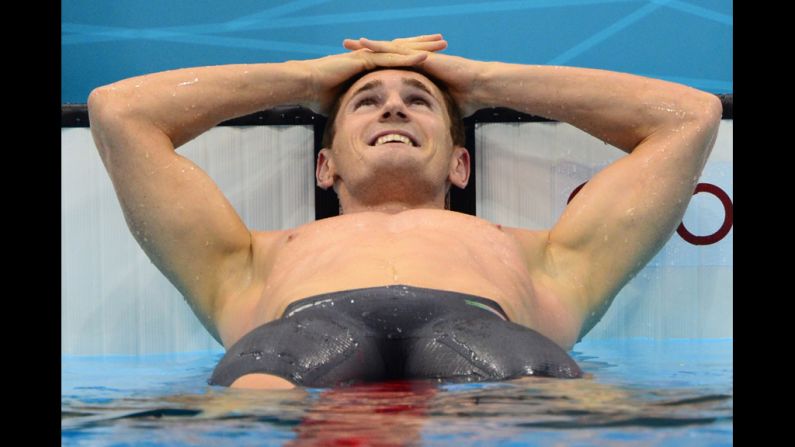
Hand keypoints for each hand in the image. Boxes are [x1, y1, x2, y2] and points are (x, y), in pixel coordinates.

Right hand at [299, 35, 444, 113]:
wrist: (305, 86)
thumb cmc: (319, 96)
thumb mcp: (344, 102)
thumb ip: (355, 107)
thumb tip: (359, 123)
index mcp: (368, 65)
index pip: (395, 58)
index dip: (413, 56)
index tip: (430, 56)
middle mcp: (370, 56)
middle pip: (402, 49)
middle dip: (423, 45)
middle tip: (442, 42)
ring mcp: (367, 56)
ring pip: (400, 50)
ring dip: (421, 48)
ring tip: (440, 44)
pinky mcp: (364, 60)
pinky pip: (389, 58)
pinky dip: (407, 58)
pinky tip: (424, 57)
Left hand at [344, 36, 488, 115]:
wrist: (478, 89)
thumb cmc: (464, 101)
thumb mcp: (439, 110)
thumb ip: (429, 118)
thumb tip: (425, 136)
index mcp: (416, 74)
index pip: (390, 69)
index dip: (373, 67)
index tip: (356, 68)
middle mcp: (414, 62)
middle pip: (385, 55)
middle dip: (365, 52)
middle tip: (345, 48)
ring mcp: (417, 58)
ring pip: (388, 49)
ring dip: (367, 46)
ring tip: (348, 43)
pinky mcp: (421, 56)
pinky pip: (398, 50)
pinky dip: (381, 46)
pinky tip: (365, 44)